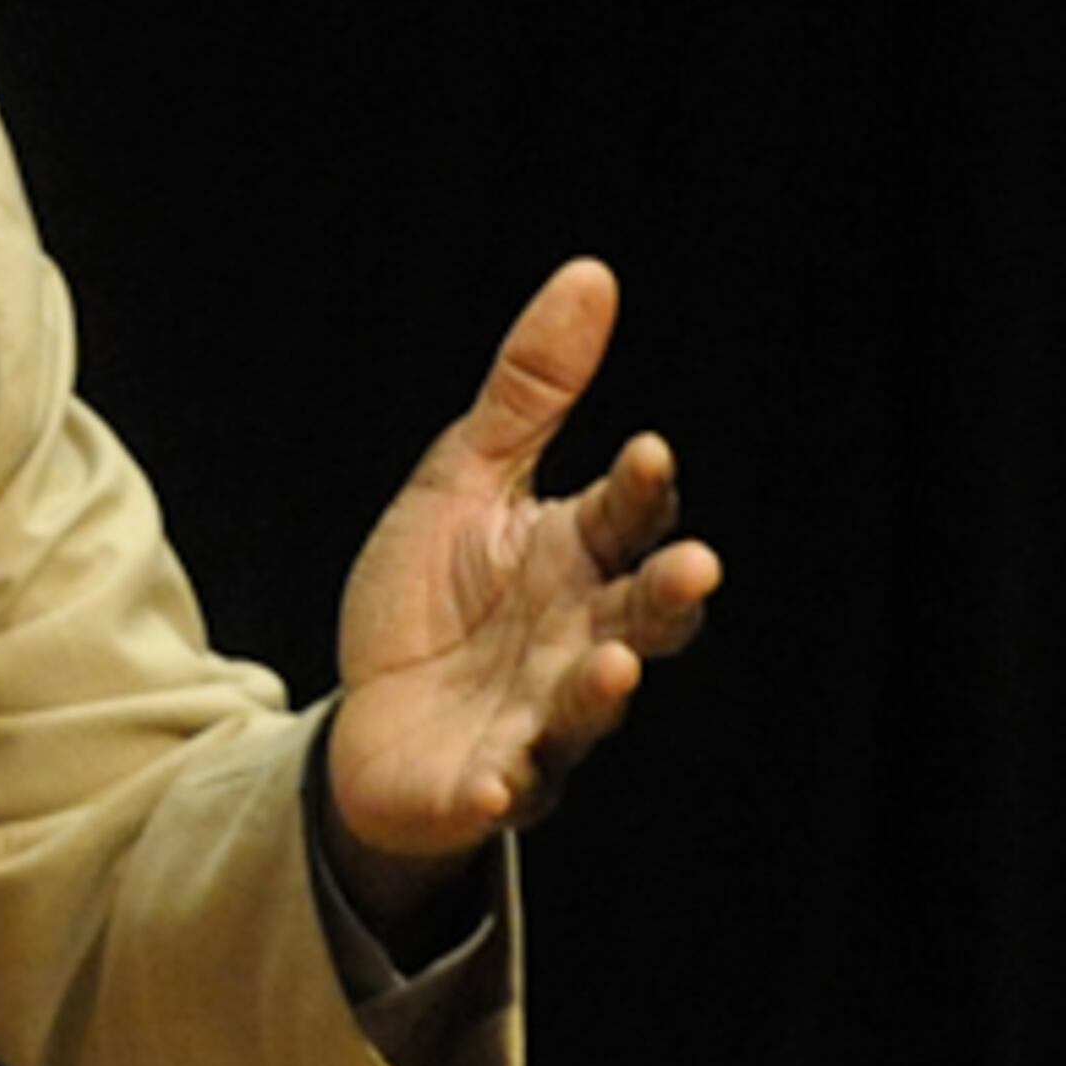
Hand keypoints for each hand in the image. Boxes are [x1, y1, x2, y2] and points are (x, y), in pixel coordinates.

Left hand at [324, 259, 718, 918]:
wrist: (371, 724)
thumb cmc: (433, 599)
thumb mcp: (464, 482)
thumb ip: (530, 395)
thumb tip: (592, 274)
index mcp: (579, 559)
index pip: (628, 518)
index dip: (639, 489)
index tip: (644, 453)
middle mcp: (580, 640)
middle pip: (643, 617)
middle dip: (667, 596)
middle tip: (693, 569)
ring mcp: (541, 721)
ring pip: (587, 708)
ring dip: (603, 689)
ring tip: (616, 664)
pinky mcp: (486, 786)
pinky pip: (502, 791)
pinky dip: (500, 788)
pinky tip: (494, 783)